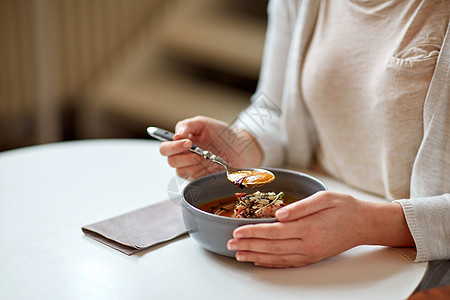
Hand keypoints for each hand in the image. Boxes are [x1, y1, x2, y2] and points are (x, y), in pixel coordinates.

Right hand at [159, 116, 262, 179]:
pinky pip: (192, 179)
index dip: (172, 146)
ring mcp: (191, 169)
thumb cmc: (223, 136)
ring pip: (179, 170)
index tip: (188, 142)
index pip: (165, 147)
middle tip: (196, 149)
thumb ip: (187, 125)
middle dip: (182, 154)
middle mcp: (183, 156)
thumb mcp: (204, 124)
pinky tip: (210, 166)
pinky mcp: (199, 179)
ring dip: (193, 163)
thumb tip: (175, 135)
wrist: (241, 150)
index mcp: (181, 142)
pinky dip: (201, 172)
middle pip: (169, 160)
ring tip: (207, 157)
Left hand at [227, 191, 413, 267]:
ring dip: (255, 256)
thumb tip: (279, 214)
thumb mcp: (324, 198)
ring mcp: (309, 254)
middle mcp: (307, 244)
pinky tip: (259, 261)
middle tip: (230, 244)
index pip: (274, 232)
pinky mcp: (311, 257)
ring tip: (239, 255)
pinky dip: (271, 263)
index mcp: (309, 228)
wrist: (363, 224)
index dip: (253, 232)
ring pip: (277, 257)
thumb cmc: (344, 207)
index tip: (237, 231)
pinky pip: (287, 263)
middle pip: (271, 247)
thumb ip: (300, 207)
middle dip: (248, 245)